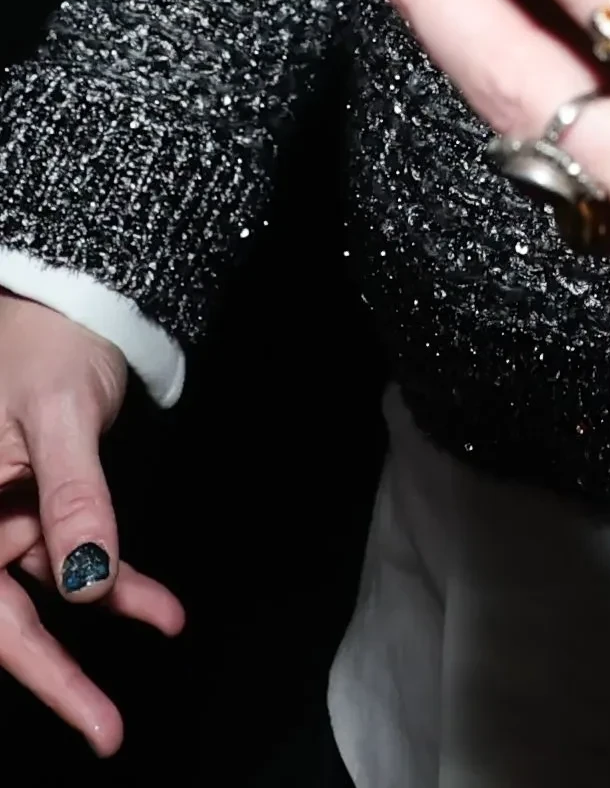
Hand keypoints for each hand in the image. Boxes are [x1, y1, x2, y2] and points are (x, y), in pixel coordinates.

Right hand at [0, 295, 182, 756]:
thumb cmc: (47, 345)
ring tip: (170, 625)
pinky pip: (77, 556)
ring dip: (110, 608)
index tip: (80, 714)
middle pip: (5, 619)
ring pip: (49, 590)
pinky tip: (164, 609)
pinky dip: (119, 580)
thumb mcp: (59, 414)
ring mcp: (2, 523)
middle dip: (57, 677)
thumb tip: (88, 584)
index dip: (29, 663)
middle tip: (109, 732)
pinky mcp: (37, 511)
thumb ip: (74, 496)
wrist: (65, 298)